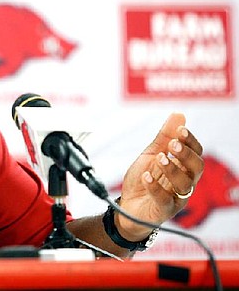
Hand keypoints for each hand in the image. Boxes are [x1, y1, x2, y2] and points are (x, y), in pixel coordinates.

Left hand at [117, 113, 203, 240]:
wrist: (128, 205)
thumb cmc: (143, 180)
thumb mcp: (151, 154)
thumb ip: (164, 137)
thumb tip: (178, 115)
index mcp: (183, 168)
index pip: (196, 153)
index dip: (191, 141)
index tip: (180, 130)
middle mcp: (184, 182)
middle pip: (197, 168)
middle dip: (186, 154)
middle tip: (172, 145)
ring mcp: (176, 198)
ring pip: (184, 184)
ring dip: (172, 169)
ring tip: (159, 159)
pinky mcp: (164, 210)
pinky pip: (164, 200)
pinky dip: (155, 187)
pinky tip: (146, 176)